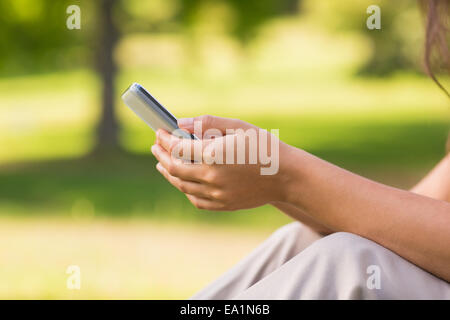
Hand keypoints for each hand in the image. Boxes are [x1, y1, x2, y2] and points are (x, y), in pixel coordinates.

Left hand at [151, 115, 289, 210]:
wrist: (288, 176)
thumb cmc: (265, 146)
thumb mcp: (238, 126)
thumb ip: (208, 123)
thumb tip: (181, 123)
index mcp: (213, 154)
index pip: (177, 147)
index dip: (165, 138)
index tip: (159, 131)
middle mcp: (211, 177)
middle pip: (174, 168)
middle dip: (161, 155)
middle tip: (156, 146)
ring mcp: (216, 194)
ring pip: (182, 185)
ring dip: (169, 172)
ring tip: (163, 163)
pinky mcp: (223, 204)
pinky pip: (196, 199)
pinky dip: (185, 189)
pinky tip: (183, 180)